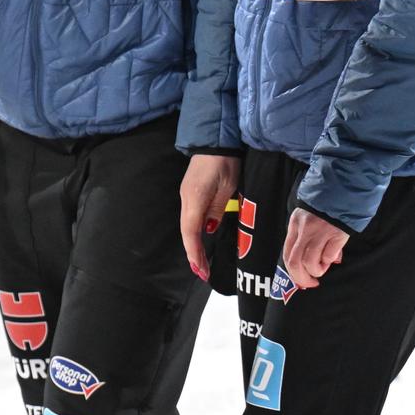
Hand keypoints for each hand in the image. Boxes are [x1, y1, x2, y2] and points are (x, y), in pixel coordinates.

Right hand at [180, 153, 240, 281]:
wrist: (216, 142)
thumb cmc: (225, 164)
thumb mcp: (227, 188)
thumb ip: (217, 209)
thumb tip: (209, 229)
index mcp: (195, 199)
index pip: (191, 232)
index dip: (195, 252)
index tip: (201, 270)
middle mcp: (186, 199)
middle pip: (186, 231)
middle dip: (193, 253)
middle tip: (202, 273)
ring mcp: (186, 195)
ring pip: (187, 225)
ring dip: (193, 244)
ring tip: (201, 262)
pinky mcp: (190, 192)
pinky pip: (190, 217)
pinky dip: (194, 233)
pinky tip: (200, 240)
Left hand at [282, 207, 347, 289]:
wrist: (341, 192)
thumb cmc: (324, 209)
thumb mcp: (307, 220)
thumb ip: (306, 240)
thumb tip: (310, 266)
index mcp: (295, 225)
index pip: (287, 253)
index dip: (292, 271)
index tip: (301, 280)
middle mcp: (304, 229)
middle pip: (295, 261)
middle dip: (302, 277)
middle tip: (311, 283)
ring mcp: (320, 232)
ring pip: (310, 261)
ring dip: (316, 270)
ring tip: (323, 267)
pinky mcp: (336, 234)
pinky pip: (329, 255)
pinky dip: (329, 260)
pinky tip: (333, 256)